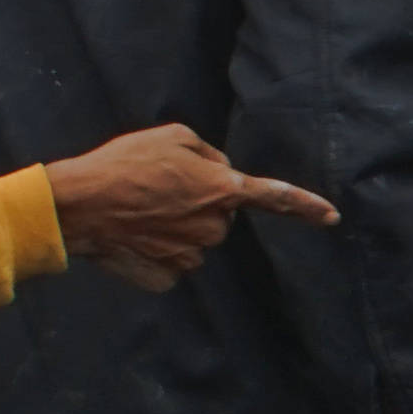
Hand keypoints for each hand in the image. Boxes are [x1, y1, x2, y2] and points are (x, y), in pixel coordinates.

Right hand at [49, 125, 336, 291]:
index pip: (275, 198)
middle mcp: (213, 227)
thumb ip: (207, 153)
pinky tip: (133, 235)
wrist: (79, 205)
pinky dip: (155, 250)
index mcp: (220, 189)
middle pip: (220, 219)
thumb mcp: (171, 137)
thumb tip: (220, 171)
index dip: (306, 206)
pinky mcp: (168, 276)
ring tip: (141, 210)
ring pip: (195, 242)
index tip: (333, 217)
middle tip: (160, 190)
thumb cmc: (123, 164)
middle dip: (199, 206)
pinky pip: (171, 263)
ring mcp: (191, 256)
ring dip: (176, 228)